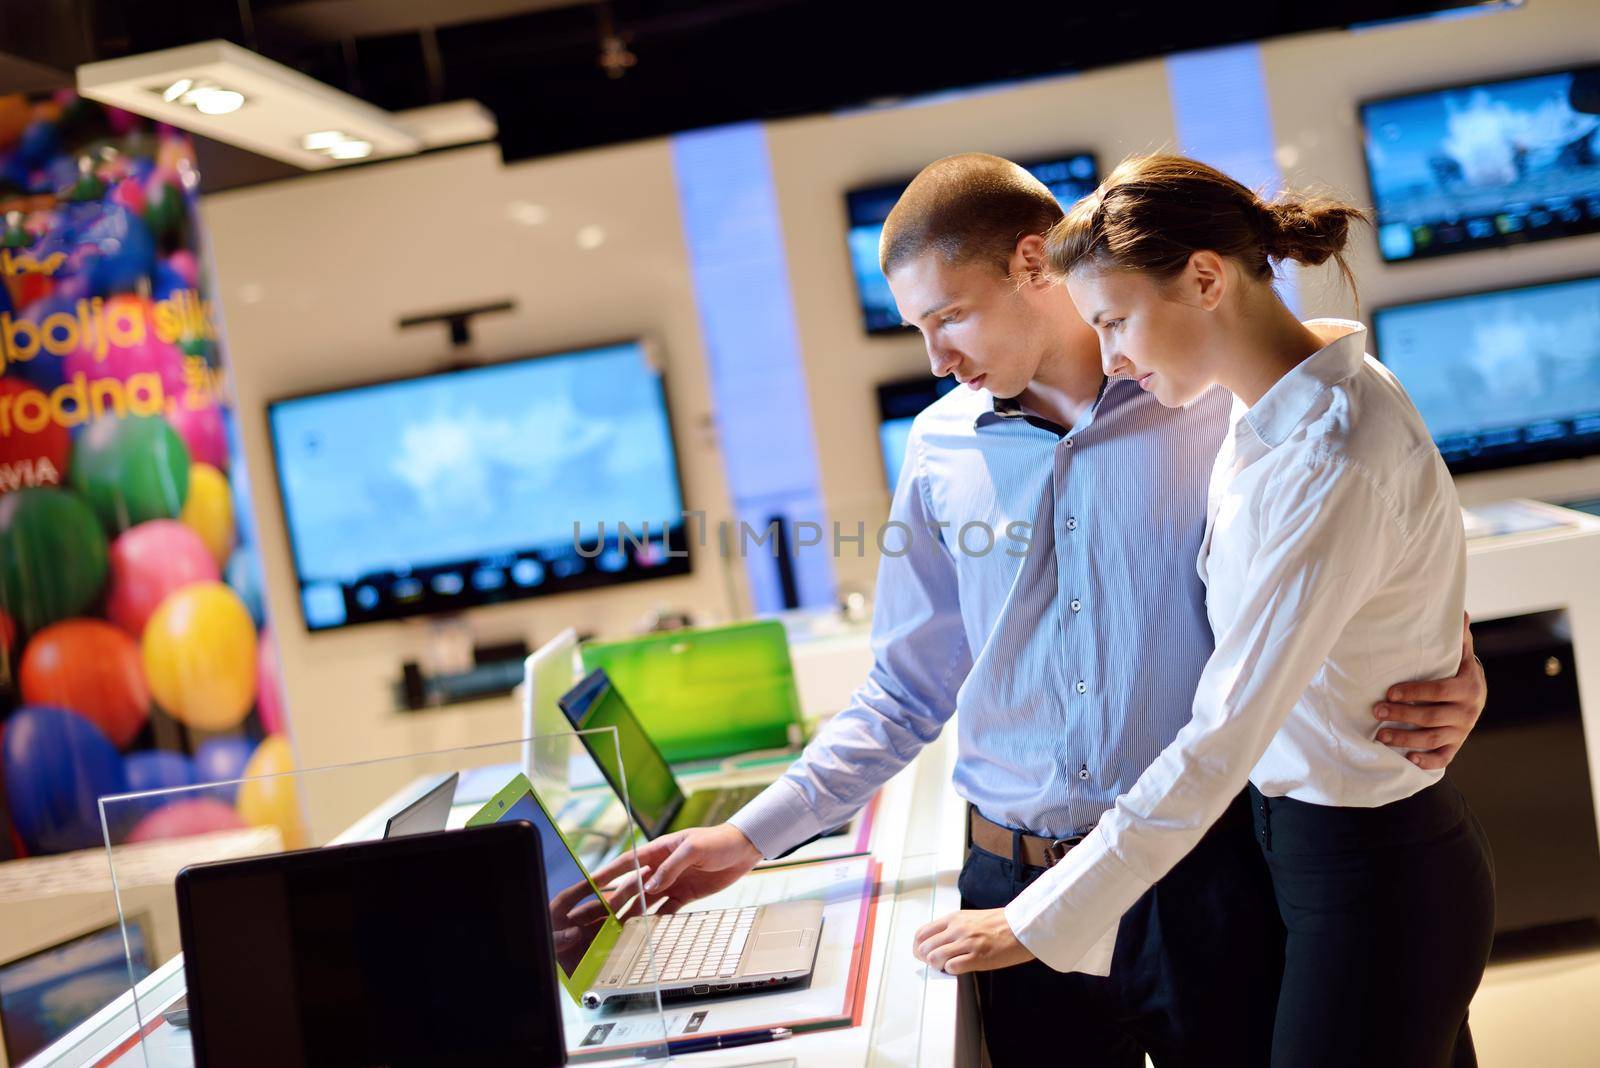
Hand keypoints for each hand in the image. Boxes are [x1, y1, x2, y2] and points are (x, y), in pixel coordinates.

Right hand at [587, 823, 762, 916]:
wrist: (744, 849)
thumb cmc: (718, 840)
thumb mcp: (694, 848)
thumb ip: (672, 867)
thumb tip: (650, 886)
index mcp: (659, 850)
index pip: (627, 863)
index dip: (607, 874)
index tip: (588, 884)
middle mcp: (661, 867)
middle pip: (633, 886)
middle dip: (614, 900)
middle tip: (598, 916)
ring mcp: (672, 882)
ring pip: (646, 901)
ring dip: (632, 914)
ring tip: (616, 929)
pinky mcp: (685, 895)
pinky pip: (666, 910)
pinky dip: (655, 921)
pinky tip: (644, 932)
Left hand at [912, 908, 1034, 974]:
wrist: (1021, 927)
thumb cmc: (998, 923)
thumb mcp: (969, 918)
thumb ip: (951, 927)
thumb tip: (935, 942)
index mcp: (953, 918)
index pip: (922, 934)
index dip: (918, 948)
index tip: (922, 955)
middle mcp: (957, 929)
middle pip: (924, 948)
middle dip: (926, 959)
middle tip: (935, 964)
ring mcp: (967, 943)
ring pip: (935, 958)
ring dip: (937, 966)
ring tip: (947, 966)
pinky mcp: (978, 957)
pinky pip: (952, 967)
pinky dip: (951, 971)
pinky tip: (959, 968)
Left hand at [1373, 612, 1485, 770]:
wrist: (1476, 696)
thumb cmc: (1457, 670)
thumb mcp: (1459, 654)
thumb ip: (1458, 637)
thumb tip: (1459, 611)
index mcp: (1468, 687)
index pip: (1439, 691)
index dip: (1414, 692)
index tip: (1389, 691)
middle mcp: (1468, 712)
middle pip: (1432, 717)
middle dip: (1402, 715)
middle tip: (1375, 711)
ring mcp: (1462, 731)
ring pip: (1432, 739)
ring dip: (1405, 739)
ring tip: (1379, 735)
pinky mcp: (1456, 746)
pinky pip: (1443, 758)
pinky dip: (1427, 761)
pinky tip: (1408, 759)